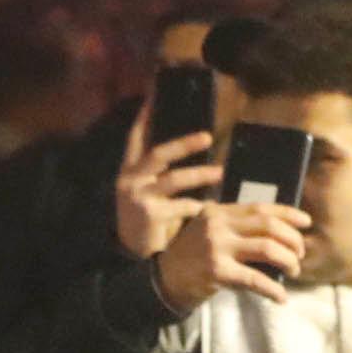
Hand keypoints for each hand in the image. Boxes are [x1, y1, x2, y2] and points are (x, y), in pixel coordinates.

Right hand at [113, 121, 220, 262]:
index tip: (154, 94)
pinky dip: (197, 207)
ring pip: (173, 179)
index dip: (144, 117)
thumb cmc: (151, 221)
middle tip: (208, 136)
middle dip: (183, 143)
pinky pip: (182, 205)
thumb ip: (165, 174)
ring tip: (221, 171)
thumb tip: (196, 148)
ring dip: (200, 174)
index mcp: (130, 172)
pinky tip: (206, 211)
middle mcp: (130, 181)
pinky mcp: (150, 215)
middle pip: (157, 154)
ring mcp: (138, 197)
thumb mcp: (153, 193)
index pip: (135, 138)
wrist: (137, 258)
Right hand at [153, 195, 310, 310]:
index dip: (288, 214)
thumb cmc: (193, 256)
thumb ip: (236, 226)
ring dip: (289, 262)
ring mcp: (217, 247)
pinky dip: (274, 290)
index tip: (306, 222)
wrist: (163, 279)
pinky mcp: (217, 271)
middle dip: (293, 241)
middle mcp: (217, 225)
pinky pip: (256, 279)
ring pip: (269, 249)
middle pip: (269, 226)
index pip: (260, 208)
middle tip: (300, 254)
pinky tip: (281, 297)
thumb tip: (281, 232)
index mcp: (218, 212)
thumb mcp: (210, 231)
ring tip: (293, 271)